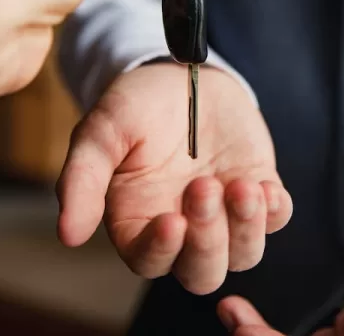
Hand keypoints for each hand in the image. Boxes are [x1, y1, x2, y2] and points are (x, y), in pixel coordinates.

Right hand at [56, 63, 292, 293]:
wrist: (182, 72)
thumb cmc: (137, 104)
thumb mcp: (103, 130)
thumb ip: (83, 178)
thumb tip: (67, 235)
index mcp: (140, 219)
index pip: (150, 261)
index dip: (162, 250)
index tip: (172, 221)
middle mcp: (185, 223)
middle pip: (202, 271)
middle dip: (208, 241)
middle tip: (204, 188)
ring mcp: (225, 208)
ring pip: (244, 253)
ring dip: (246, 229)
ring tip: (242, 187)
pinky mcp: (257, 185)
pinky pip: (276, 217)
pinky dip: (275, 211)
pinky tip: (266, 188)